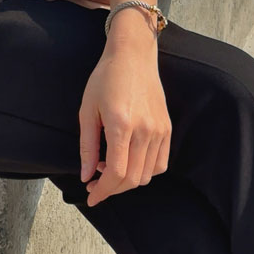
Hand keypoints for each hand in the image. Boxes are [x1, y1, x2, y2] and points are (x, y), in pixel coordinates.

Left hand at [80, 13, 171, 202]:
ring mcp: (159, 130)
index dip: (103, 191)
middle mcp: (145, 130)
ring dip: (128, 181)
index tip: (92, 197)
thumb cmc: (106, 79)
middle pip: (132, 178)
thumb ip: (87, 147)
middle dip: (112, 189)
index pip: (117, 173)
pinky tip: (128, 161)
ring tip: (109, 168)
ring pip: (147, 174)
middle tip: (96, 185)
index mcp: (122, 124)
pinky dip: (145, 171)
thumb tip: (86, 176)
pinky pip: (161, 163)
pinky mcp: (167, 128)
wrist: (133, 56)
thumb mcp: (87, 110)